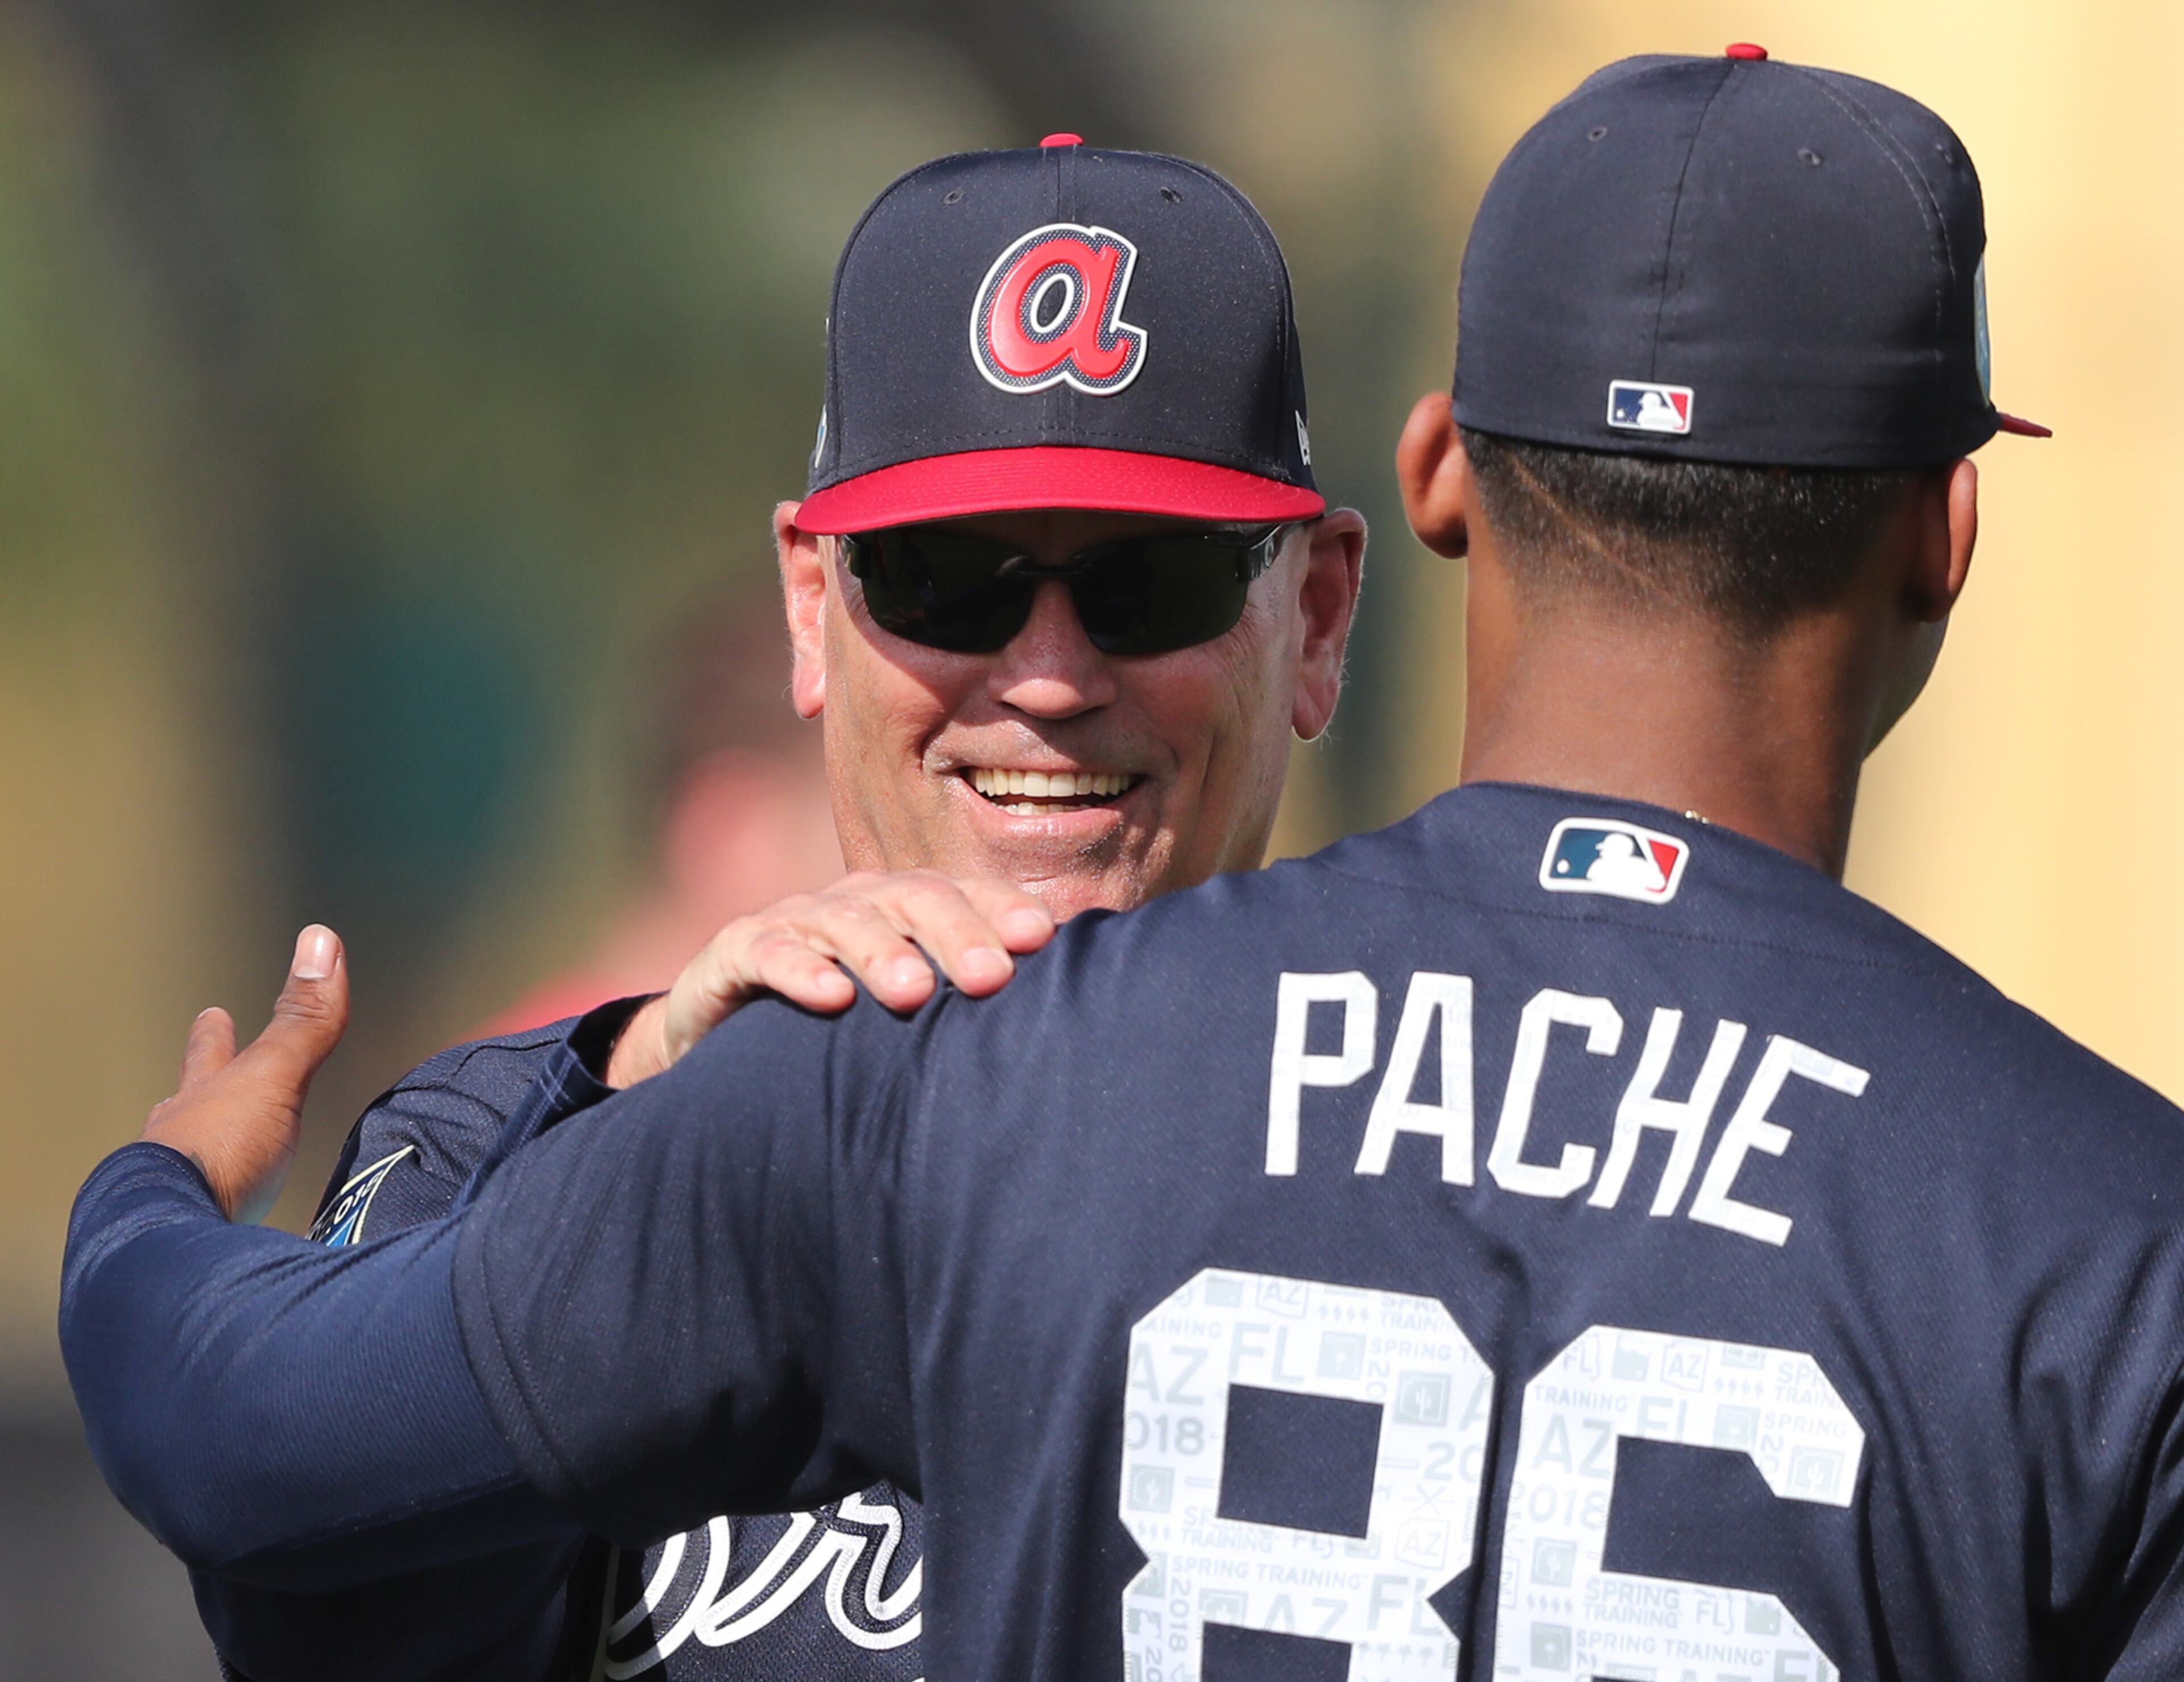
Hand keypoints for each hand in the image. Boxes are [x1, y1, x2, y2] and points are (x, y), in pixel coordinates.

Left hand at [140, 926, 349, 1222]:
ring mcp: (178, 1188)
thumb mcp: (272, 1076)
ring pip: (187, 1162)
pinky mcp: (190, 1234)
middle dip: (198, 1093)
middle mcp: (182, 1137)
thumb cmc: (217, 1151)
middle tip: (195, 1087)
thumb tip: (319, 942)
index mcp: (205, 1096)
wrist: (175, 1235)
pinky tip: (224, 1223)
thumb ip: (302, 1022)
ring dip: (201, 1156)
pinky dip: (213, 1211)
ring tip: (213, 1161)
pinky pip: (202, 1215)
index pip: (210, 1053)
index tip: (211, 1013)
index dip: (214, 1034)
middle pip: (189, 1105)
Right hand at [606, 872, 1053, 1086]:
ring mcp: (794, 921)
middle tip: (992, 977)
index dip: (1001, 908)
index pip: (965, 894)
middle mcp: (857, 903)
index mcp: (908, 909)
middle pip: (913, 898)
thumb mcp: (911, 1017)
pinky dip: (798, 968)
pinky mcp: (735, 951)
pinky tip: (831, 996)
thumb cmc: (844, 1030)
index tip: (1042, 938)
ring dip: (882, 952)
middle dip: (955, 932)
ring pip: (844, 918)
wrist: (727, 1042)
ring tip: (914, 992)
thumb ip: (971, 1009)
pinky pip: (766, 952)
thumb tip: (1069, 1034)